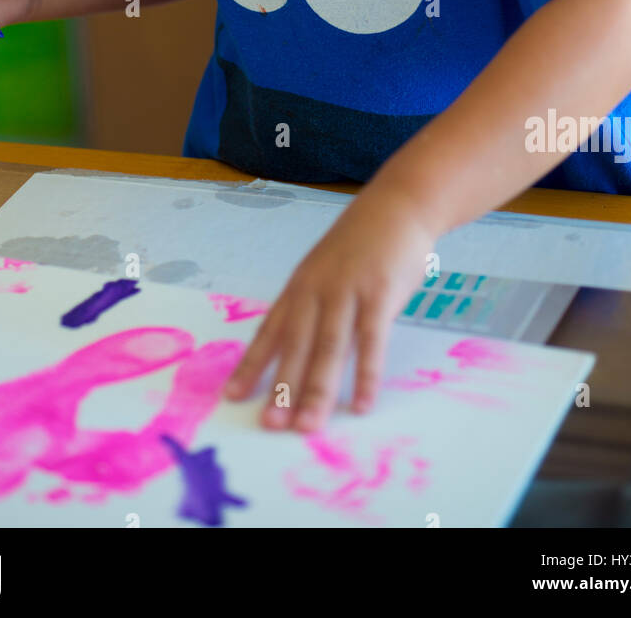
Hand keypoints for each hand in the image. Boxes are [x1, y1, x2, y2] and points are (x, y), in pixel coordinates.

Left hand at [223, 183, 430, 431]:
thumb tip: (301, 350)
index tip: (232, 396)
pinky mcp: (380, 292)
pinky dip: (367, 373)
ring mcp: (348, 290)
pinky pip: (371, 339)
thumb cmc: (362, 243)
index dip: (251, 364)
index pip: (270, 330)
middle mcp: (317, 289)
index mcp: (300, 286)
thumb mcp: (327, 270)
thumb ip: (316, 307)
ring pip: (328, 347)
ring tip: (307, 425)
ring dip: (317, 389)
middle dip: (281, 386)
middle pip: (295, 344)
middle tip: (270, 425)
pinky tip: (362, 403)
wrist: (398, 204)